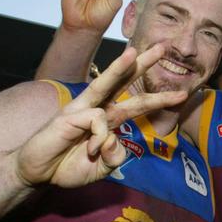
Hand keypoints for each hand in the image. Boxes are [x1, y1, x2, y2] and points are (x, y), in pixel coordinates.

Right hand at [15, 45, 186, 187]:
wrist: (38, 173)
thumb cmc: (69, 166)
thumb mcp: (103, 167)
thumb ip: (116, 157)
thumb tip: (113, 140)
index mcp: (109, 118)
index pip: (138, 103)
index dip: (160, 98)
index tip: (183, 94)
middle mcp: (99, 107)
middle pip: (125, 80)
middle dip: (144, 63)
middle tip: (163, 47)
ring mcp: (83, 108)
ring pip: (106, 83)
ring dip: (120, 67)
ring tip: (133, 53)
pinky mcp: (70, 115)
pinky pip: (96, 121)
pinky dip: (98, 138)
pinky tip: (89, 149)